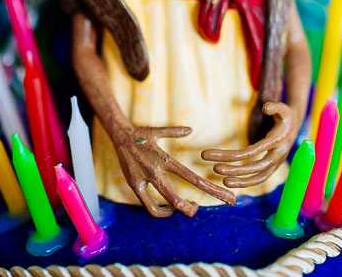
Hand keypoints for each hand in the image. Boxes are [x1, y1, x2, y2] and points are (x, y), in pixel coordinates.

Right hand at [112, 124, 235, 216]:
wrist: (119, 137)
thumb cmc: (142, 135)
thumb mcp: (159, 131)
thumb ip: (175, 131)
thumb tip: (190, 129)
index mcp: (166, 159)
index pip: (192, 177)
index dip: (209, 188)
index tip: (222, 196)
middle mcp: (156, 172)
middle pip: (177, 199)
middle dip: (191, 209)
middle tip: (200, 210)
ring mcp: (144, 181)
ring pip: (163, 206)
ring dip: (177, 211)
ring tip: (187, 208)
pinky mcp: (135, 186)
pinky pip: (150, 207)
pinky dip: (162, 212)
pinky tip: (168, 209)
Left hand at [201, 102, 296, 188]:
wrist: (296, 125)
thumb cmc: (285, 115)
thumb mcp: (283, 108)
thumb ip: (275, 106)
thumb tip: (266, 108)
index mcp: (277, 141)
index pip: (252, 151)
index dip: (233, 156)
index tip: (216, 158)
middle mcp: (277, 155)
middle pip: (254, 166)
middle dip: (234, 170)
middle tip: (215, 169)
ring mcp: (276, 163)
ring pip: (259, 177)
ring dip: (241, 181)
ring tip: (223, 182)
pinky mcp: (273, 167)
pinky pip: (260, 178)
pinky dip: (247, 182)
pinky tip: (232, 182)